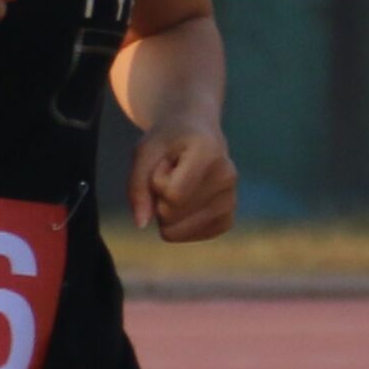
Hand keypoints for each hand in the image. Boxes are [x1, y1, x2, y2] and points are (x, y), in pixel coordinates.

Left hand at [130, 123, 238, 241]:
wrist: (197, 132)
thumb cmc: (167, 141)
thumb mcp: (144, 152)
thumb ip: (137, 186)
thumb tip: (142, 224)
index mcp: (209, 151)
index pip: (172, 194)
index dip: (155, 183)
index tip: (165, 163)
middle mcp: (227, 176)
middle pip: (172, 214)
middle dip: (159, 197)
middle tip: (172, 173)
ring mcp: (231, 200)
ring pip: (179, 229)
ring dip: (168, 210)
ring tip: (180, 184)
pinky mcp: (227, 220)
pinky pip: (190, 236)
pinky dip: (178, 224)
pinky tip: (187, 199)